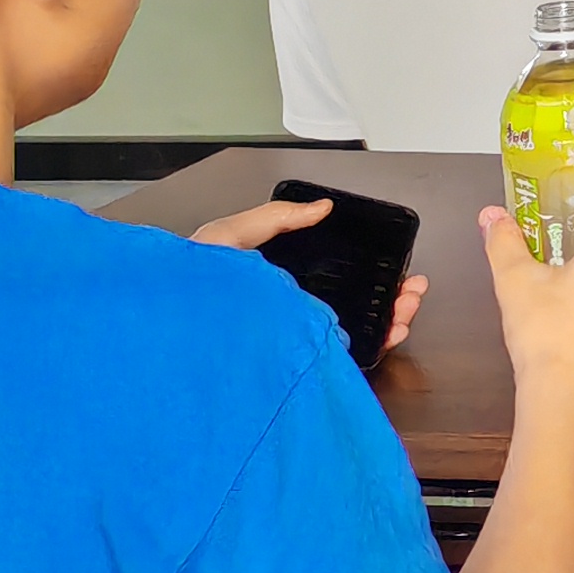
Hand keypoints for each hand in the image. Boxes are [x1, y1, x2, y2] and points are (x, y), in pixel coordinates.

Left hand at [194, 194, 426, 355]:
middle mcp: (289, 315)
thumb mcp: (226, 237)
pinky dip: (373, 347)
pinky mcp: (293, 365)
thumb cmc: (183, 287)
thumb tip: (320, 208)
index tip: (394, 266)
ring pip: (355, 332)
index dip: (370, 272)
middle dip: (390, 296)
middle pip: (353, 305)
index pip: (335, 278)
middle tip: (412, 288)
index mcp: (277, 285)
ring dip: (390, 318)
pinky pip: (341, 359)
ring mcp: (292, 342)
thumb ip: (273, 218)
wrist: (161, 331)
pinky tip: (388, 333)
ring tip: (407, 306)